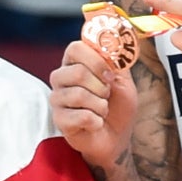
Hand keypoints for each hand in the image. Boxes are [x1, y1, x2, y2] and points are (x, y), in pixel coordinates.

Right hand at [49, 38, 135, 169]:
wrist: (116, 137)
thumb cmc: (118, 107)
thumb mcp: (124, 81)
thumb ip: (116, 62)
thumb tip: (112, 42)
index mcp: (76, 63)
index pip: (75, 48)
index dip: (95, 60)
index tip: (109, 73)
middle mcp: (62, 78)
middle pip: (76, 72)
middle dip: (101, 87)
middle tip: (106, 95)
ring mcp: (57, 98)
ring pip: (78, 95)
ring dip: (101, 106)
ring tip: (102, 110)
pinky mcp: (59, 119)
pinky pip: (81, 116)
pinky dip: (97, 121)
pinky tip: (95, 123)